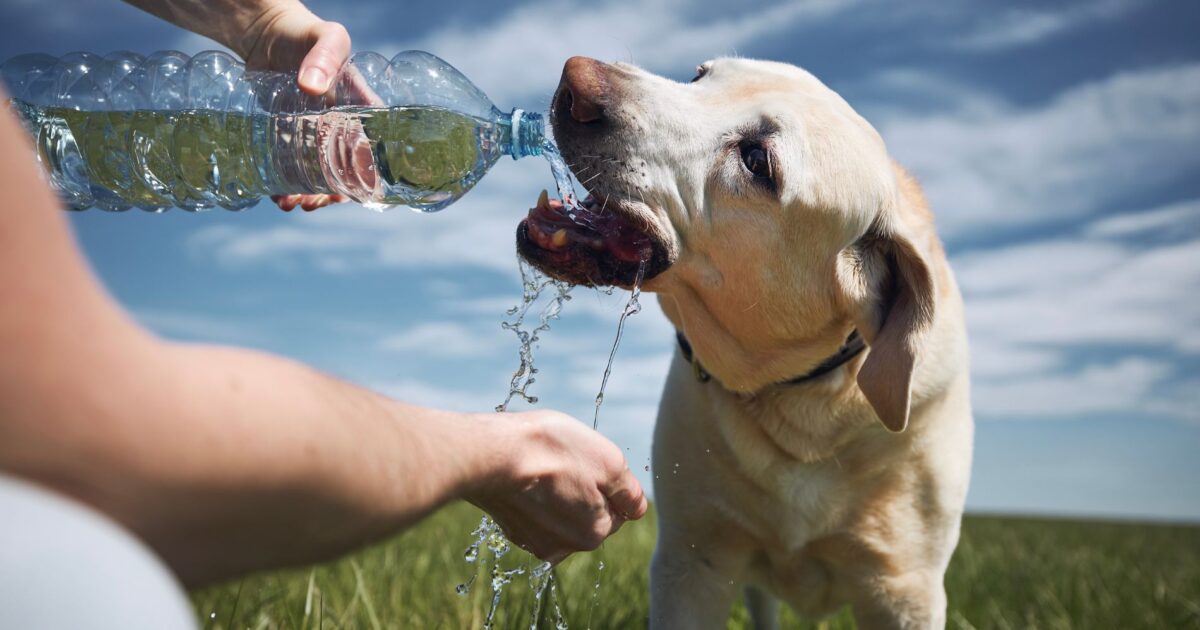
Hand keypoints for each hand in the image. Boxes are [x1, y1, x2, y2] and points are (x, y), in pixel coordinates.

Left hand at [239, 2, 351, 211]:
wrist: (267, 34)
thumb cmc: (306, 34)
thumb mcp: (326, 38)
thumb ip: (324, 58)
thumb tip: (312, 88)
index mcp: (362, 111)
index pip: (373, 150)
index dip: (366, 177)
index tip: (350, 194)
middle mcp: (342, 127)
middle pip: (345, 171)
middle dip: (330, 194)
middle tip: (311, 203)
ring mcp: (314, 134)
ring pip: (317, 174)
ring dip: (306, 194)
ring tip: (288, 204)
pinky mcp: (289, 135)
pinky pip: (291, 166)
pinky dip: (284, 183)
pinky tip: (274, 194)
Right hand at [465, 410, 647, 563]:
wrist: (489, 454)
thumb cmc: (552, 450)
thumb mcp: (608, 461)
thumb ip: (629, 490)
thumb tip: (638, 508)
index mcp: (594, 533)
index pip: (617, 508)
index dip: (606, 480)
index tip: (586, 461)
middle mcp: (565, 547)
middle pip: (589, 513)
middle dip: (583, 489)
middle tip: (563, 461)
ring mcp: (534, 541)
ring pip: (561, 513)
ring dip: (558, 493)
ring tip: (542, 467)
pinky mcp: (511, 530)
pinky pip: (534, 513)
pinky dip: (533, 496)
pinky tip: (524, 476)